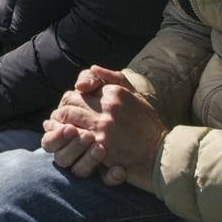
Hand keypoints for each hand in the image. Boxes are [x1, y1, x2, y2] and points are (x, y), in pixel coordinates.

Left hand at [42, 66, 164, 189]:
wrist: (160, 154)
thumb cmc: (148, 125)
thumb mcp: (135, 95)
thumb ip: (114, 78)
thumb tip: (93, 67)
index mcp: (114, 92)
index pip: (79, 89)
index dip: (71, 99)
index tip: (70, 107)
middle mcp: (107, 106)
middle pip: (69, 101)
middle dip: (63, 109)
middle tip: (61, 118)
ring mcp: (103, 125)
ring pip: (67, 117)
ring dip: (61, 122)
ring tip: (62, 128)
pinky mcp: (100, 144)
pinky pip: (73, 135)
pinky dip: (66, 136)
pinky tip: (67, 140)